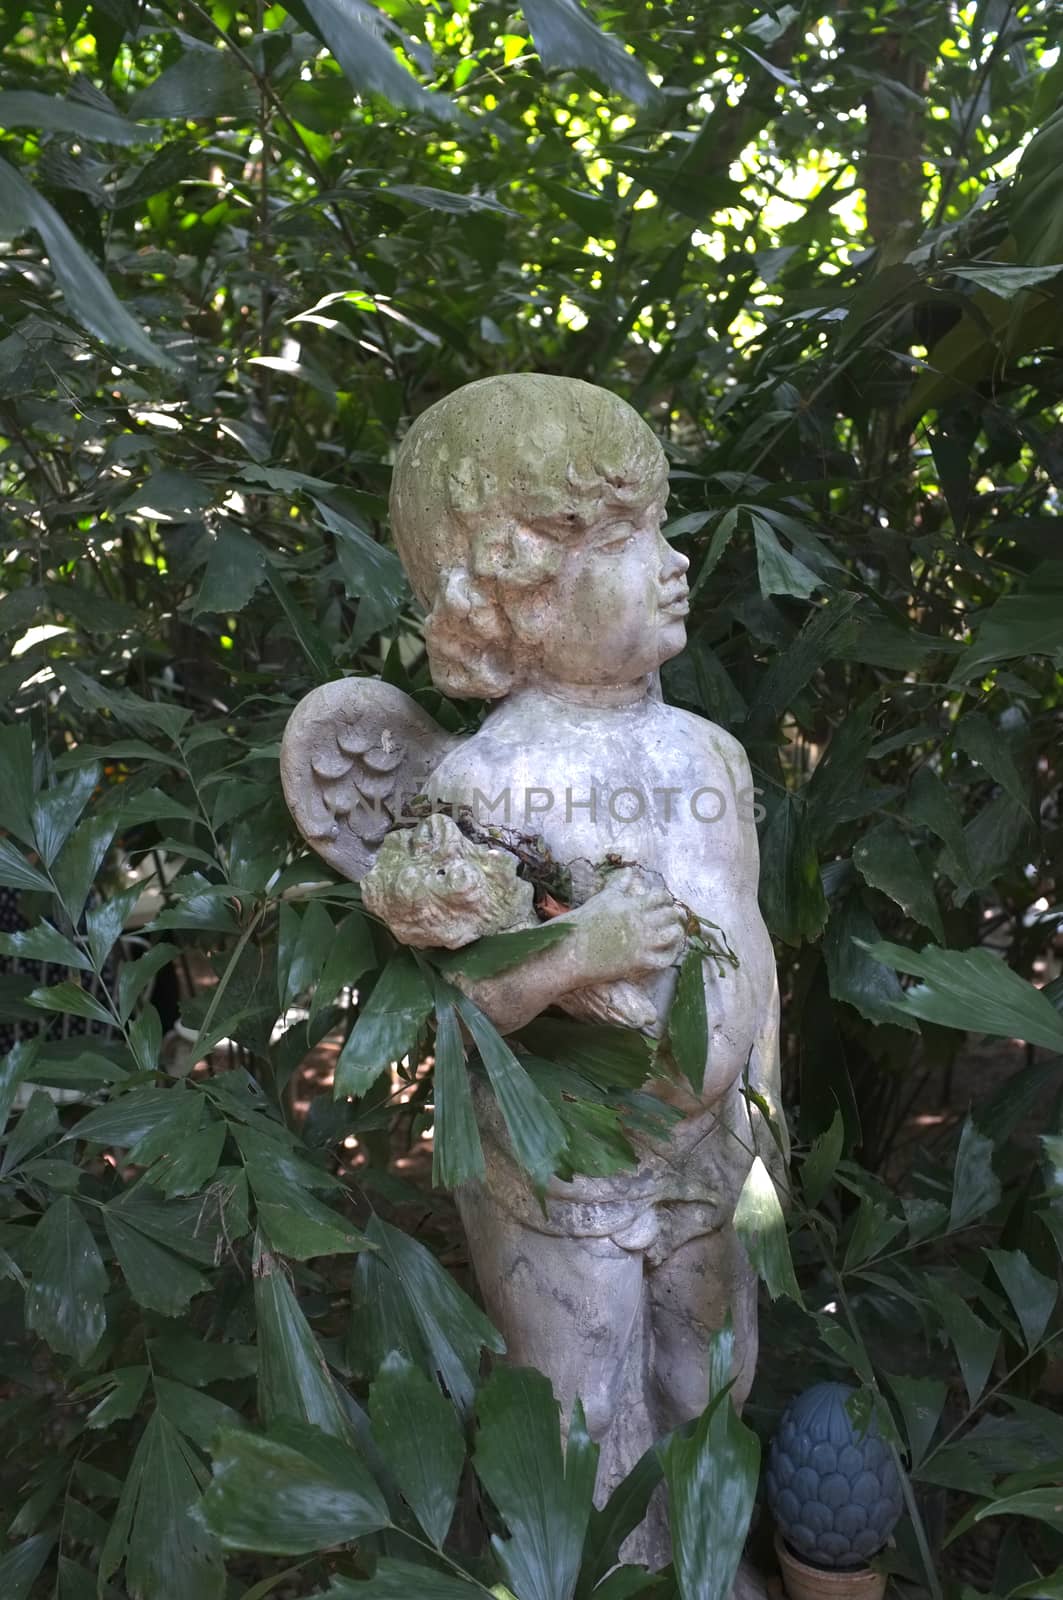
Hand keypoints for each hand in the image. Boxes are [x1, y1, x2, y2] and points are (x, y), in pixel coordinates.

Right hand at [573, 866, 686, 985]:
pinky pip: (665, 959)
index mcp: (633, 905)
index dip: (666, 899)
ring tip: (673, 933)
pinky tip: (668, 951)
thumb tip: (629, 870)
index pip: (661, 896)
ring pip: (673, 935)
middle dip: (674, 915)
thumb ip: (620, 884)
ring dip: (676, 933)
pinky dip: (671, 954)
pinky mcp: (639, 961)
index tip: (665, 903)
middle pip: (670, 915)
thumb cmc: (585, 921)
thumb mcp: (604, 898)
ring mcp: (642, 943)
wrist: (573, 948)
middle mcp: (641, 922)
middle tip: (673, 918)